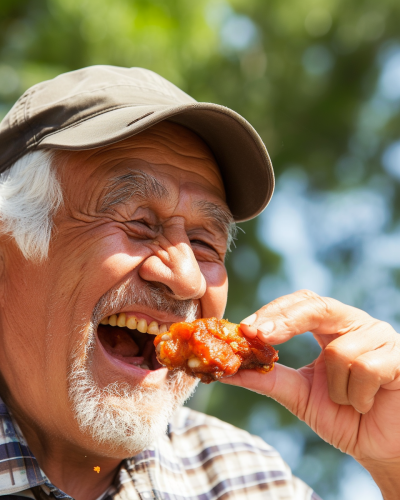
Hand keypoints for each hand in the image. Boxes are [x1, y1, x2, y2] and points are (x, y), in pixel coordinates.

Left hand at [221, 290, 399, 496]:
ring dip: (336, 388)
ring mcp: (380, 335)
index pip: (300, 304)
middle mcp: (354, 323)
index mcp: (330, 326)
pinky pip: (366, 368)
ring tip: (349, 402)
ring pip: (339, 352)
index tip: (246, 329)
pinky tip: (366, 404)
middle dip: (285, 321)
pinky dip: (358, 396)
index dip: (273, 311)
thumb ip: (267, 378)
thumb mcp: (298, 394)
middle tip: (259, 334)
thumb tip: (226, 371)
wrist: (379, 447)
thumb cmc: (341, 416)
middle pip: (317, 306)